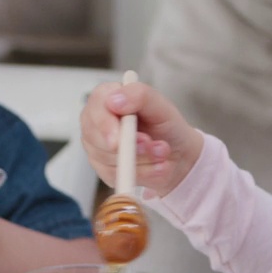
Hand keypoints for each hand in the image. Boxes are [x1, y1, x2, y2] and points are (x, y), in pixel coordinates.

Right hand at [79, 80, 204, 197]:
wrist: (177, 154)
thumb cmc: (166, 126)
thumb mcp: (161, 106)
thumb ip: (139, 96)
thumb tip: (114, 101)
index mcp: (106, 97)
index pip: (95, 106)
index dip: (104, 124)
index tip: (117, 140)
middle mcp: (96, 121)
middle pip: (94, 136)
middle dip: (127, 146)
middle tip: (151, 145)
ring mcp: (96, 147)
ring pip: (107, 159)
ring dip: (141, 160)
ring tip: (160, 153)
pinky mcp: (103, 169)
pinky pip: (114, 176)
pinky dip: (141, 173)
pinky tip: (154, 166)